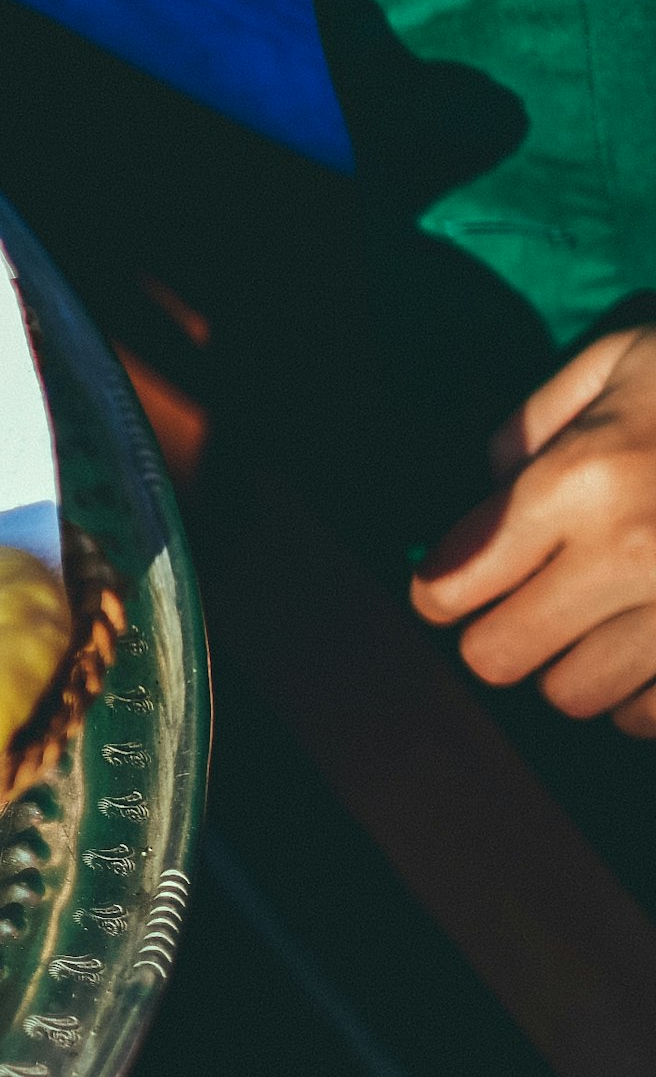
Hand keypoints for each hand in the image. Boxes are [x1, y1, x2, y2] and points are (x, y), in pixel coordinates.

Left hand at [412, 325, 655, 731]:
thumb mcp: (624, 358)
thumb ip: (532, 423)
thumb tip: (482, 490)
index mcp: (583, 480)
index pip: (451, 585)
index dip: (442, 590)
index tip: (461, 583)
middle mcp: (632, 554)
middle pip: (498, 659)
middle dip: (502, 634)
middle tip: (531, 603)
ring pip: (575, 698)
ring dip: (578, 666)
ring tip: (609, 619)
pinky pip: (650, 718)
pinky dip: (643, 695)